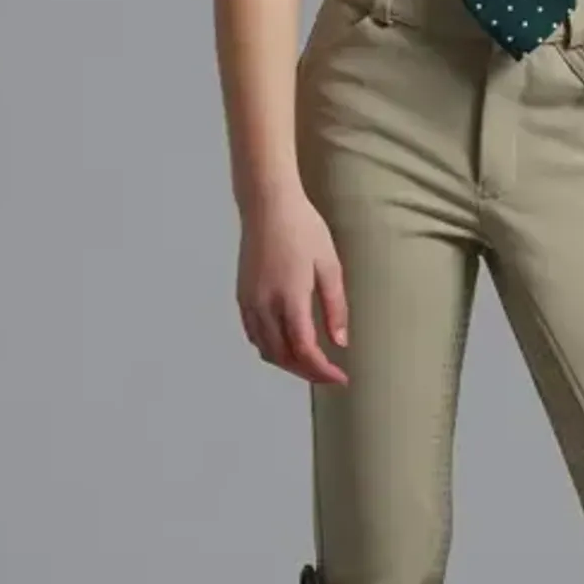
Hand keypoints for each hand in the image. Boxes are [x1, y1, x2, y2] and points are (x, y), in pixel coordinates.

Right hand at [237, 188, 349, 385]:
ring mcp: (249, 302)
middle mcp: (265, 305)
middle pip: (283, 357)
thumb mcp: (329, 266)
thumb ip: (335, 307)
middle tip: (330, 375)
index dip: (323, 371)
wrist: (268, 205)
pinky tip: (287, 345)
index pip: (305, 351)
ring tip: (311, 363)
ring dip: (288, 363)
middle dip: (307, 372)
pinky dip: (270, 348)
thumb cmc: (303, 229)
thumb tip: (340, 342)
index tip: (342, 379)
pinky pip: (254, 334)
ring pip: (265, 350)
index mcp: (290, 298)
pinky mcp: (242, 296)